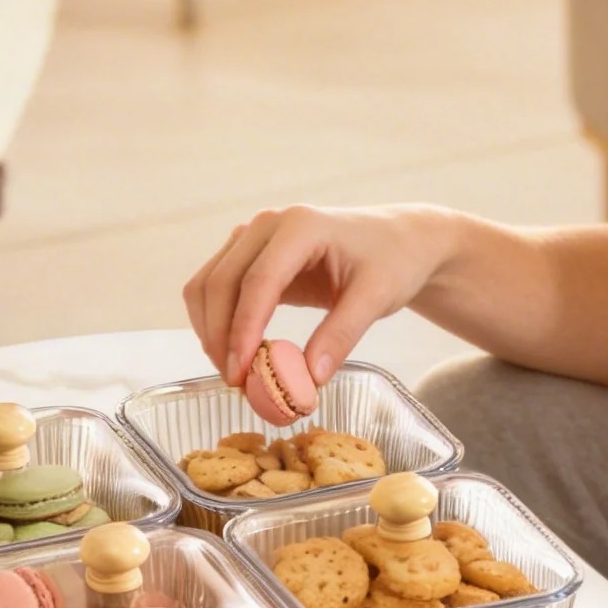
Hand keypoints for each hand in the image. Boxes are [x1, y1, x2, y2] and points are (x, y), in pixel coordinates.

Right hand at [182, 204, 452, 388]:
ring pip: (208, 285)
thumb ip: (341, 335)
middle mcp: (268, 225)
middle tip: (235, 382)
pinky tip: (237, 352)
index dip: (243, 328)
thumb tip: (309, 379)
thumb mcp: (376, 297)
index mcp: (301, 226)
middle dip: (220, 335)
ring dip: (211, 330)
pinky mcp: (251, 255)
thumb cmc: (393, 260)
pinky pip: (217, 288)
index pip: (258, 280)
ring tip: (235, 373)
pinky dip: (218, 321)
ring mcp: (254, 237)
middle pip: (221, 282)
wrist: (399, 240)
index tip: (240, 372)